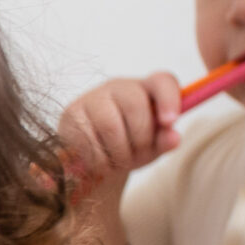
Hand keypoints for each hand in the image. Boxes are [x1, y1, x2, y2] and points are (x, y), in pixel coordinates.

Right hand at [58, 73, 182, 191]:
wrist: (92, 159)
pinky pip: (86, 138)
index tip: (170, 122)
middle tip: (136, 156)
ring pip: (110, 124)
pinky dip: (97, 158)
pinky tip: (99, 163)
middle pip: (134, 104)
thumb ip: (165, 141)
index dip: (168, 99)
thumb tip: (174, 137)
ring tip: (117, 162)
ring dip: (118, 152)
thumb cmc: (128, 147)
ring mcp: (92, 98)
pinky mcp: (71, 114)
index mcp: (145, 89)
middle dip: (140, 138)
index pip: (162, 81)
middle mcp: (118, 87)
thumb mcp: (152, 147)